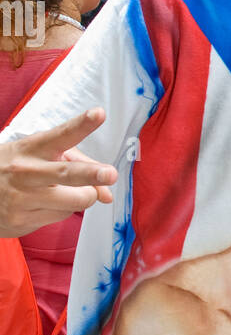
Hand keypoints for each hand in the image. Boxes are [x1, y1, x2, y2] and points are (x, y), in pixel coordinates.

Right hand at [0, 109, 116, 237]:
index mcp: (32, 148)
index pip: (60, 135)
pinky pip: (62, 216)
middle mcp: (26, 171)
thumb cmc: (16, 169)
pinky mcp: (21, 220)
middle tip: (110, 174)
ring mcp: (22, 198)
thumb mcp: (40, 154)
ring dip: (85, 196)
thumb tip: (107, 193)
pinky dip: (64, 209)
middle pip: (66, 173)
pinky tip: (45, 203)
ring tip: (70, 190)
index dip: (81, 125)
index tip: (98, 114)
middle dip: (91, 174)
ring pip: (75, 201)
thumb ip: (78, 164)